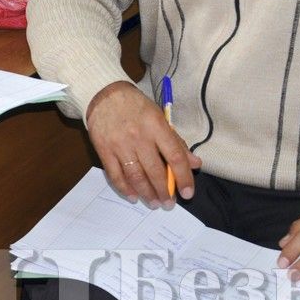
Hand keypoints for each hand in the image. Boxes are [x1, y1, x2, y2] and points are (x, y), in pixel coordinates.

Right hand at [84, 80, 199, 207]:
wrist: (104, 95)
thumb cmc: (136, 107)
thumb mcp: (160, 118)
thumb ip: (177, 142)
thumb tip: (194, 164)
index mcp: (156, 127)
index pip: (175, 156)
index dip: (183, 177)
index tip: (187, 193)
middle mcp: (139, 137)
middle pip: (155, 170)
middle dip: (164, 191)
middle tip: (169, 204)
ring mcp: (120, 145)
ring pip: (135, 176)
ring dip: (146, 193)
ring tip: (154, 203)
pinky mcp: (104, 150)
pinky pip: (115, 175)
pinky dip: (125, 188)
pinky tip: (133, 196)